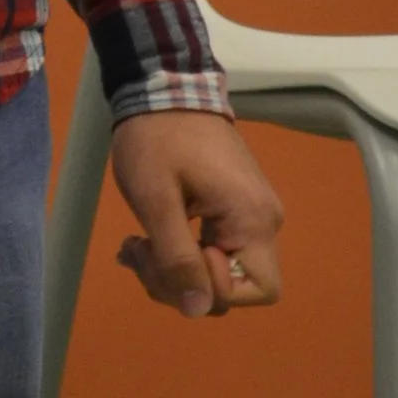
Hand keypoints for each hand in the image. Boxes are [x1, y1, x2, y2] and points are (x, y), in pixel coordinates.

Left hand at [110, 113, 283, 318]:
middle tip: (139, 251)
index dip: (213, 289)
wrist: (162, 88)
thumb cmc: (157, 139)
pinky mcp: (232, 210)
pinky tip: (144, 240)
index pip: (259, 293)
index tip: (176, 252)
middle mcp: (262, 222)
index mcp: (253, 220)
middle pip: (232, 288)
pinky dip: (176, 253)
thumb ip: (177, 258)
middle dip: (180, 282)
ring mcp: (249, 216)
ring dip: (171, 269)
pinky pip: (210, 251)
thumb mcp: (157, 200)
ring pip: (215, 273)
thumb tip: (197, 309)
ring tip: (134, 243)